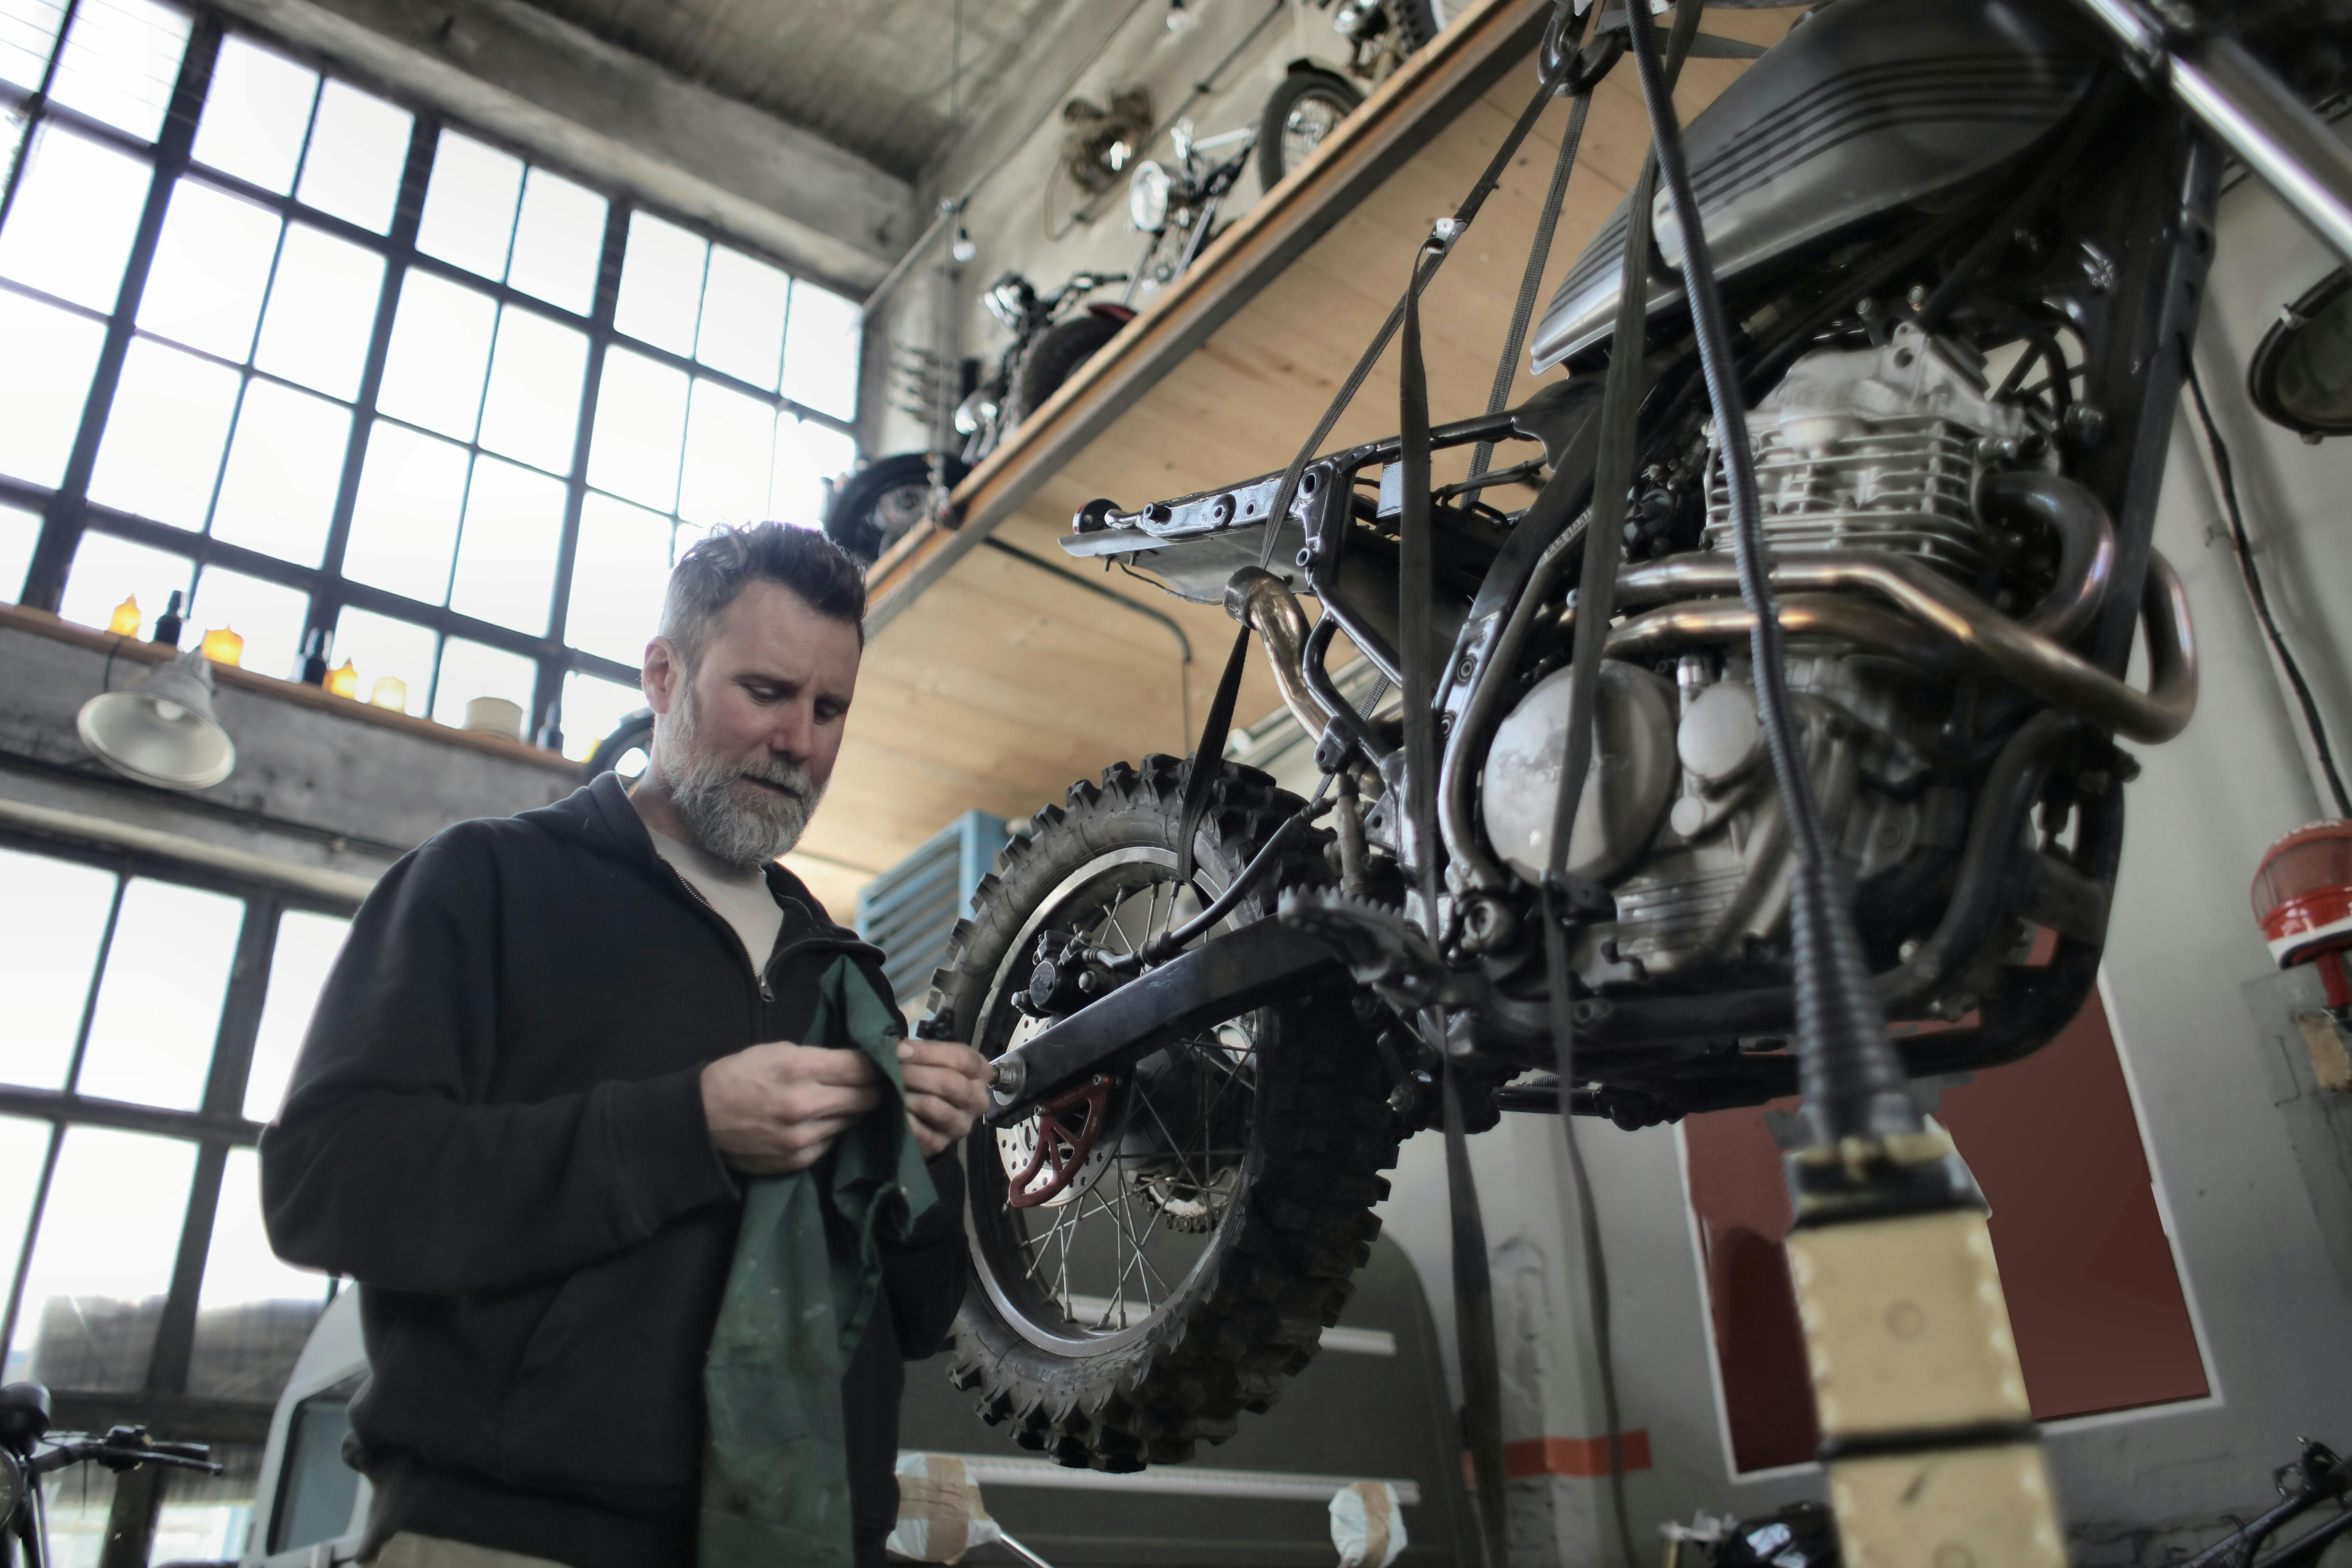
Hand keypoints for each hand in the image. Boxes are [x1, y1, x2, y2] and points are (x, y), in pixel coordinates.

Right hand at [701, 1043, 879, 1174]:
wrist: (701, 1118)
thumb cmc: (740, 1076)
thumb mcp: (777, 1051)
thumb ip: (819, 1058)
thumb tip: (857, 1064)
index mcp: (799, 1069)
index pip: (861, 1067)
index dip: (875, 1064)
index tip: (879, 1063)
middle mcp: (804, 1104)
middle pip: (865, 1096)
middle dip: (870, 1088)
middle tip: (870, 1083)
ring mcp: (802, 1137)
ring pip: (851, 1120)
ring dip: (851, 1110)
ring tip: (842, 1100)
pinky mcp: (798, 1159)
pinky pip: (832, 1142)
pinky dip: (831, 1130)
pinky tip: (820, 1121)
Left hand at [898, 1039, 990, 1158]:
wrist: (926, 1116)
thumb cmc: (930, 1078)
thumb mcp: (933, 1059)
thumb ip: (922, 1051)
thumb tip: (898, 1048)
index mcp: (981, 1073)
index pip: (961, 1059)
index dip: (927, 1052)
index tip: (900, 1050)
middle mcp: (978, 1101)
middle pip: (949, 1082)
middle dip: (914, 1073)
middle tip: (890, 1068)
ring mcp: (962, 1125)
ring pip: (934, 1106)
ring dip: (907, 1095)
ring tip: (891, 1087)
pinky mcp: (942, 1144)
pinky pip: (920, 1131)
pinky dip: (903, 1117)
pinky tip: (893, 1108)